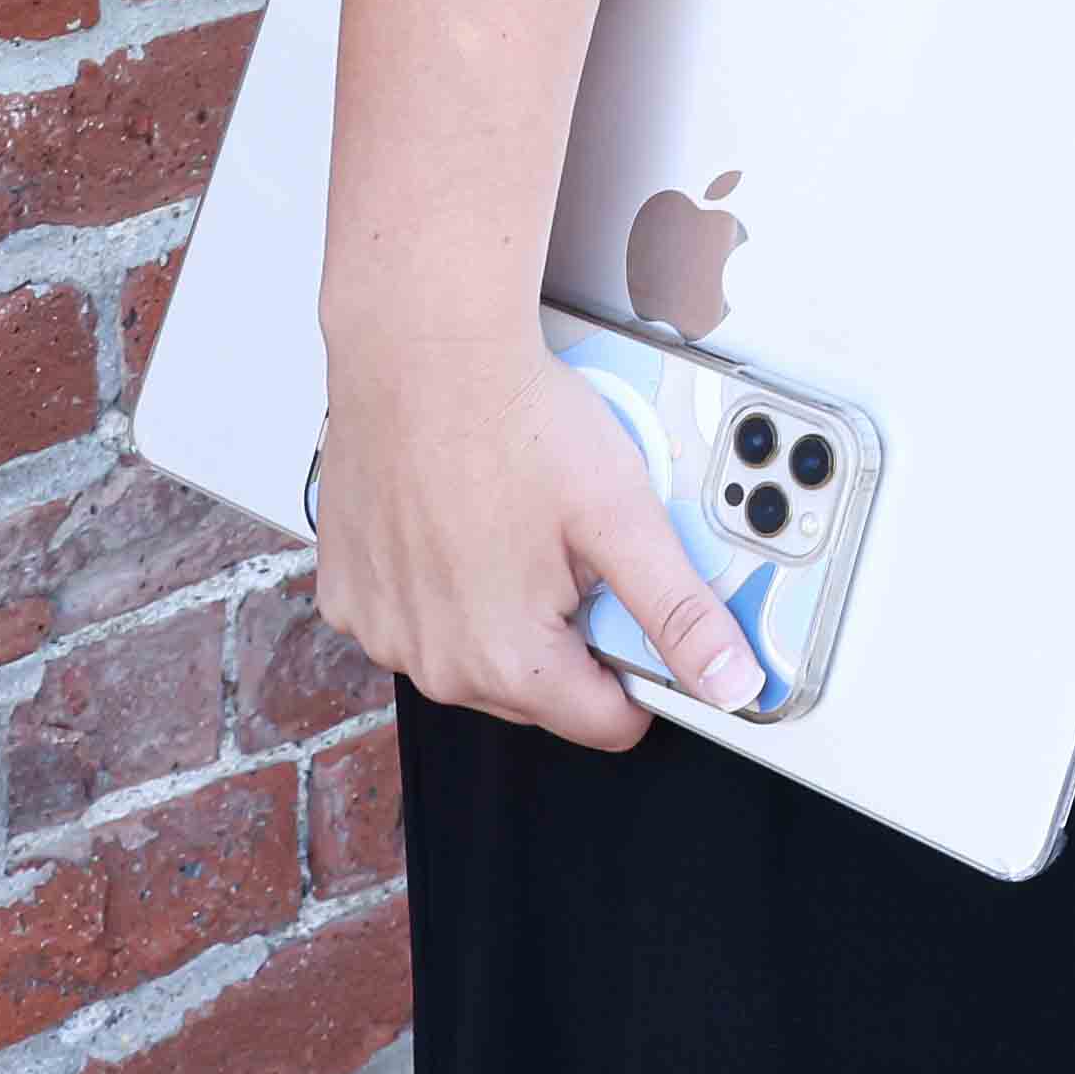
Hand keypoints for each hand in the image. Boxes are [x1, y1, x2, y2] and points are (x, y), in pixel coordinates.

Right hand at [306, 305, 760, 745]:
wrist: (421, 349)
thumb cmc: (513, 418)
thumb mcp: (624, 515)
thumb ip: (679, 611)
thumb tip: (730, 682)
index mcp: (507, 659)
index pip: (603, 724)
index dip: (637, 674)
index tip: (631, 615)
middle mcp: (434, 662)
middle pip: (536, 691)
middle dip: (564, 633)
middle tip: (569, 548)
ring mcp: (382, 631)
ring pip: (471, 657)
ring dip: (500, 612)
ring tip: (509, 525)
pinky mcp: (344, 596)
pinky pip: (409, 621)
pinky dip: (436, 589)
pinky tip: (454, 525)